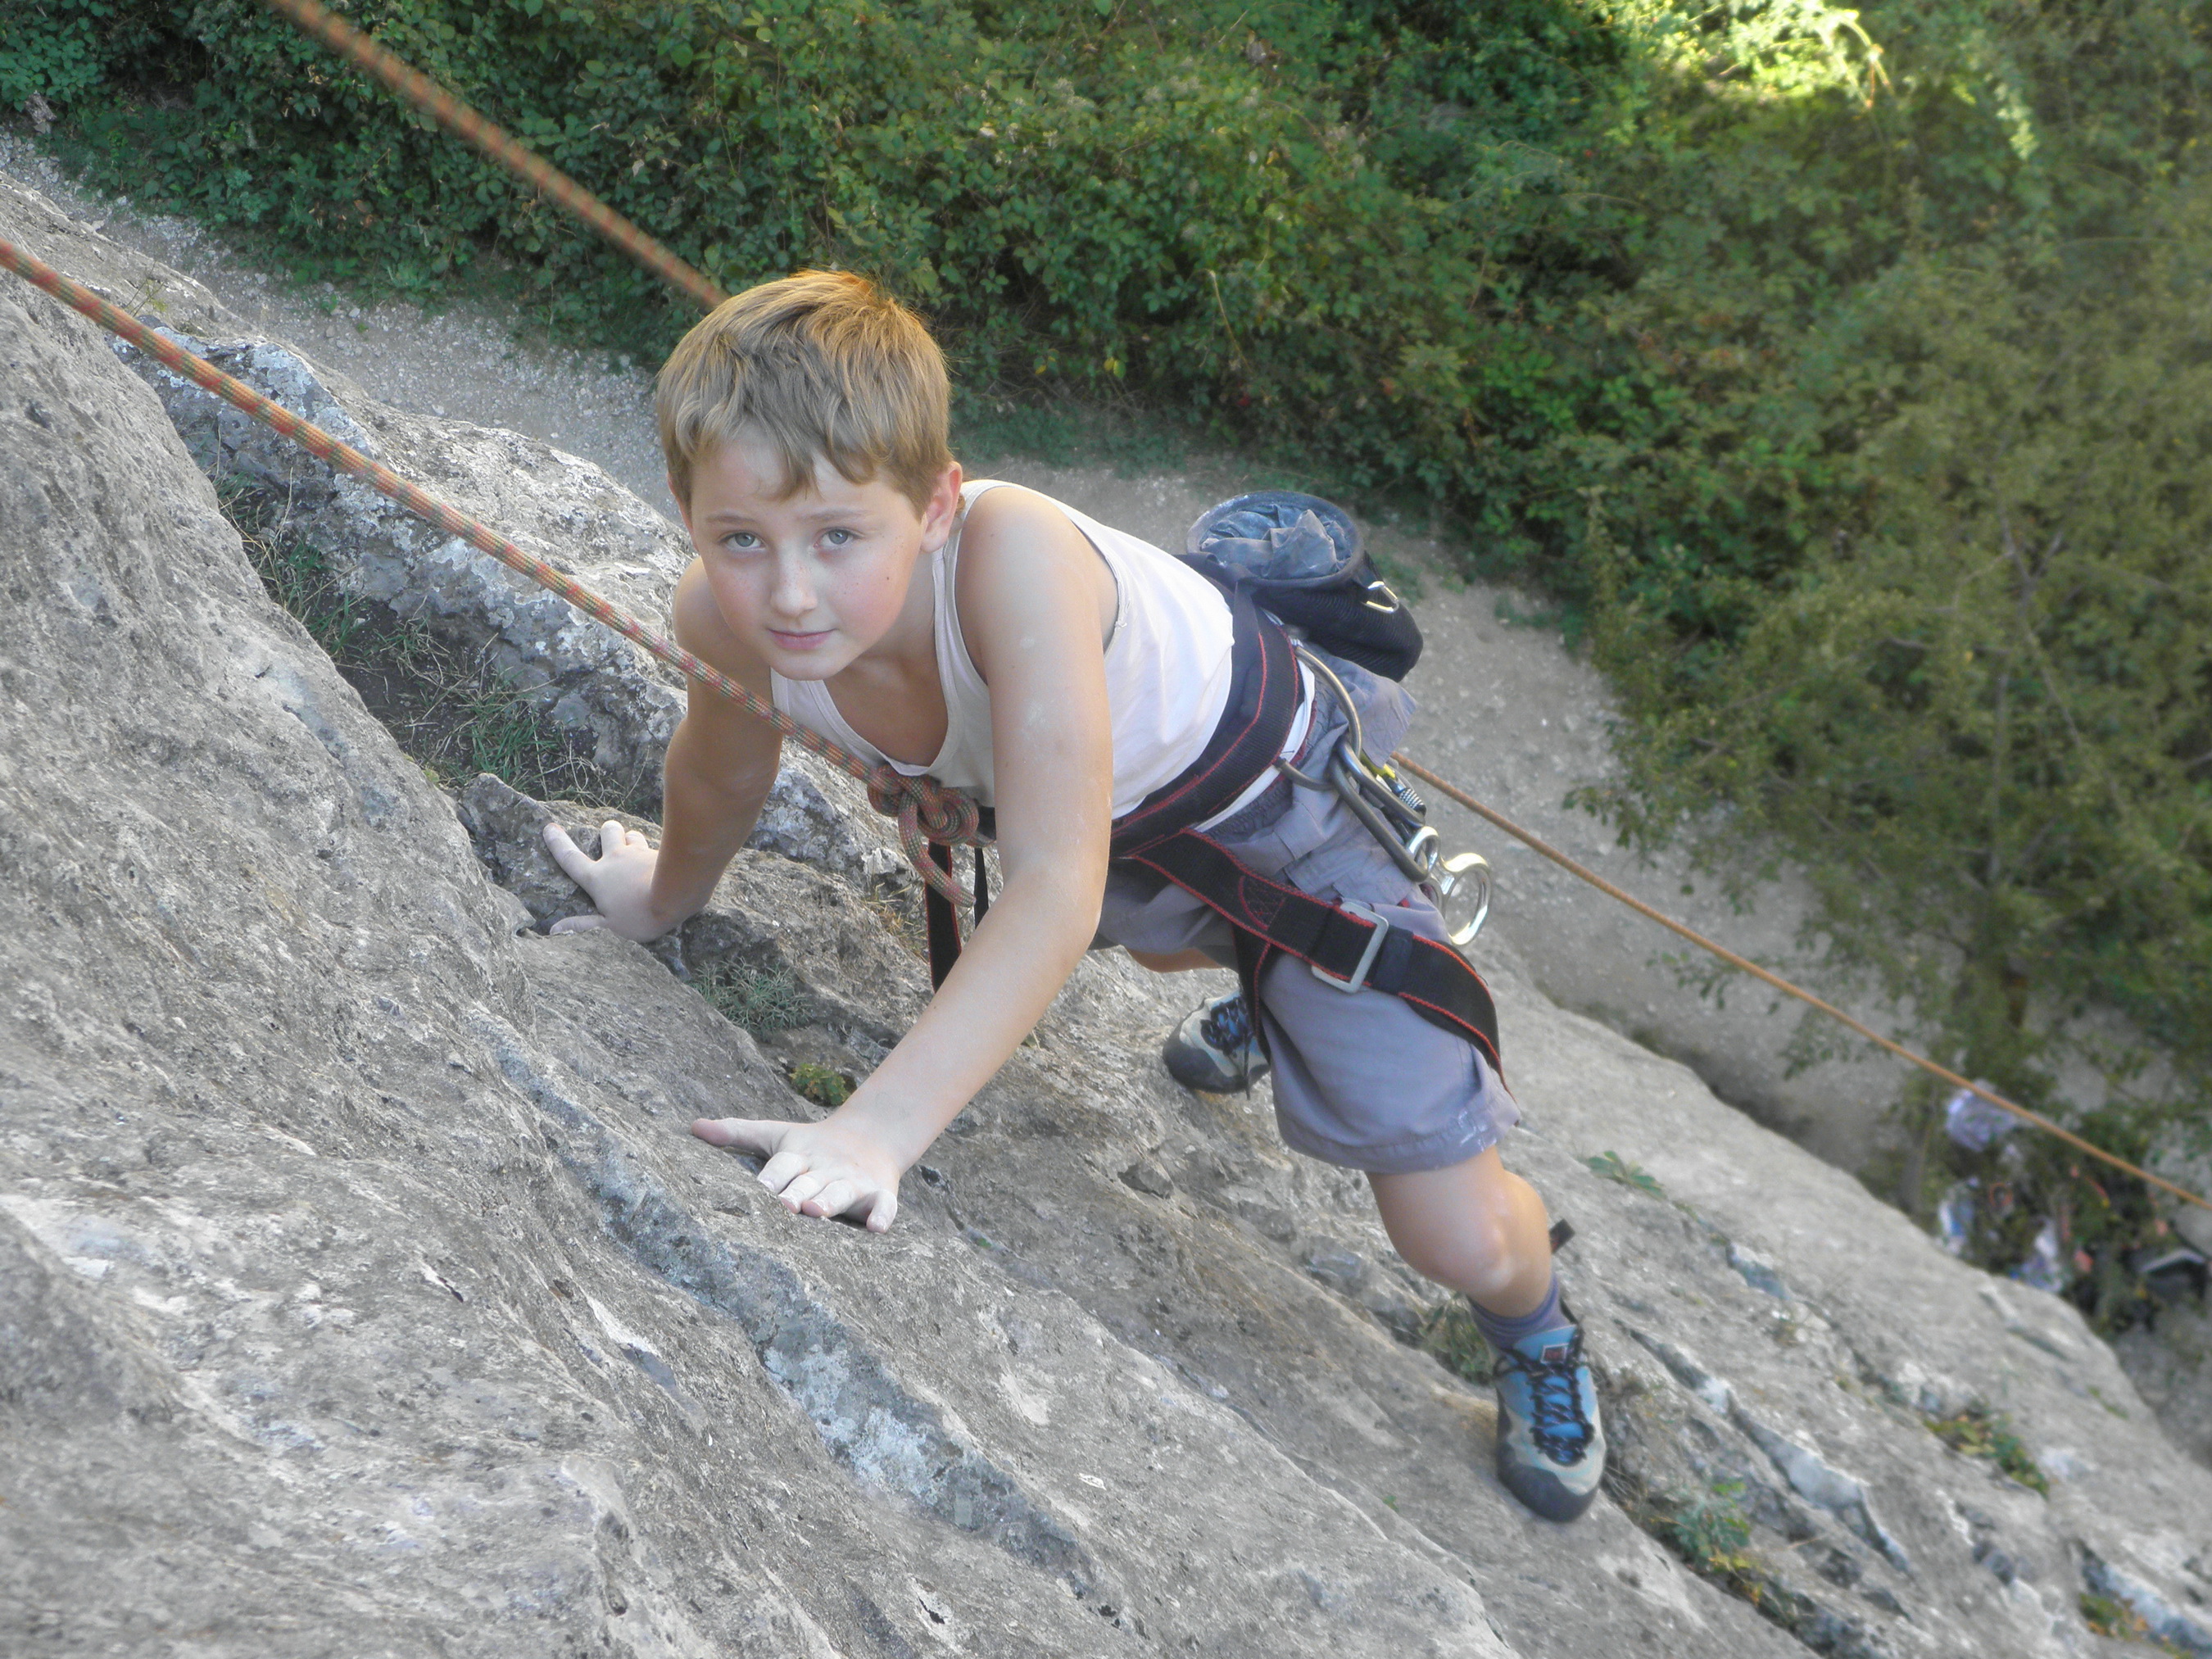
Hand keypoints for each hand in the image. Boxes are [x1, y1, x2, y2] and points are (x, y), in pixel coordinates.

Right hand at [543, 819, 671, 940]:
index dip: (558, 844)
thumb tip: (555, 929)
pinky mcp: (661, 851)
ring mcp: (639, 852)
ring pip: (633, 835)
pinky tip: (664, 861)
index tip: (550, 828)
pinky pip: (655, 845)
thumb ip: (583, 926)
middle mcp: (616, 859)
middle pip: (608, 832)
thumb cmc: (641, 916)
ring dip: (632, 839)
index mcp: (598, 878)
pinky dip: (655, 850)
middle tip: (610, 834)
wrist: (678, 894)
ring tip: (636, 850)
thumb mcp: (609, 928)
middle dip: (607, 831)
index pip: (570, 859)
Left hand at [691, 1113, 902, 1231]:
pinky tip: (877, 1228)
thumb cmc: (812, 1144)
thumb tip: (692, 1127)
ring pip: (842, 1191)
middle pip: (810, 1181)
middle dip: (798, 1193)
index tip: (759, 1191)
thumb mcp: (776, 1134)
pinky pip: (884, 1205)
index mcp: (799, 1154)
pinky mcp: (879, 1192)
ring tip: (817, 1210)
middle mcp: (826, 1168)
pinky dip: (883, 1215)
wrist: (872, 1135)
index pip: (782, 1165)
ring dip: (831, 1200)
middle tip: (785, 1205)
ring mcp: (853, 1180)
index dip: (772, 1178)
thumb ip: (737, 1133)